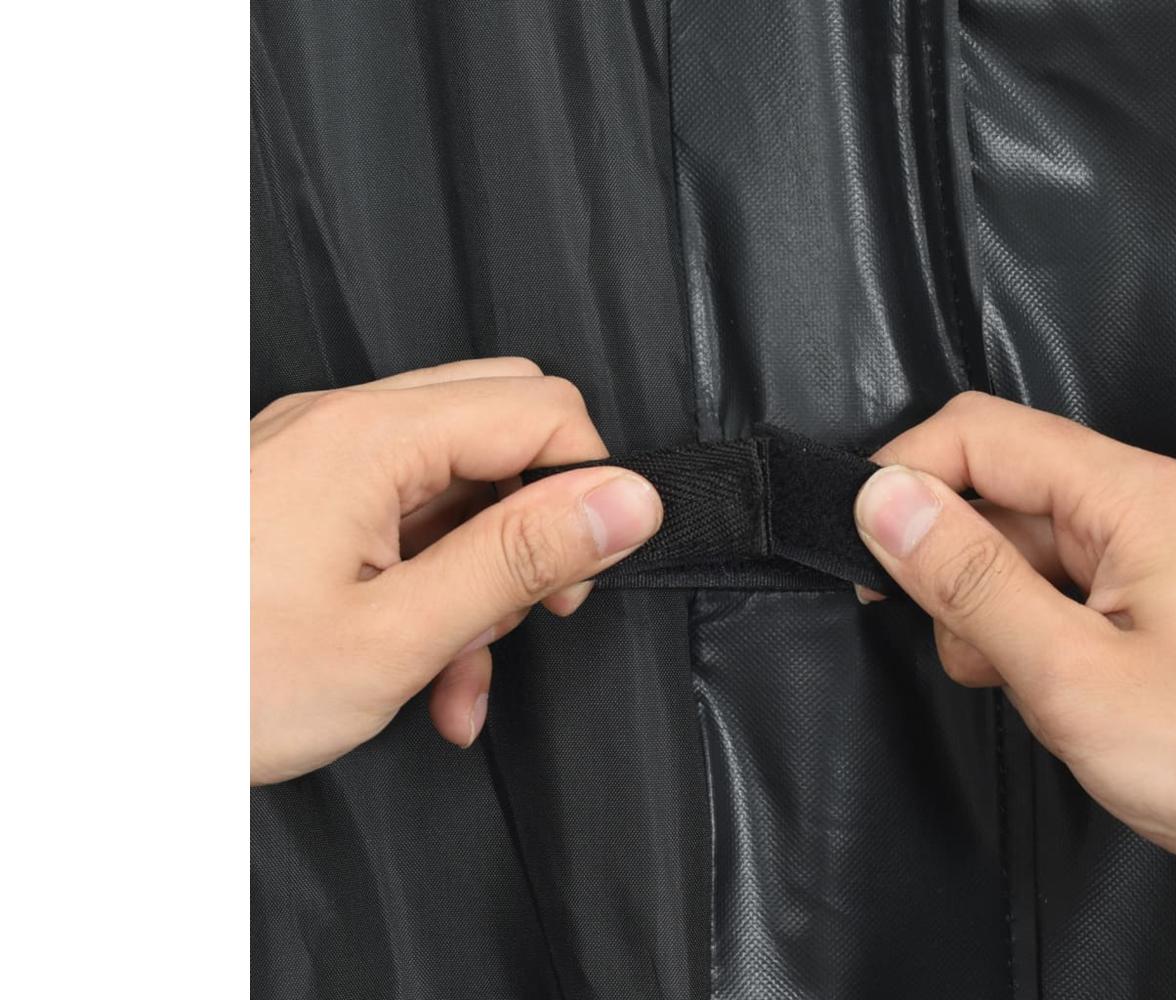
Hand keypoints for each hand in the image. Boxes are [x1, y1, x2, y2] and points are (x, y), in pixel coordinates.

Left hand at [251, 359, 661, 784]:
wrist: (89, 718)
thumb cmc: (215, 682)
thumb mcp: (396, 635)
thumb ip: (522, 556)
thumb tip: (626, 500)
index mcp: (370, 438)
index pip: (544, 407)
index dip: (587, 488)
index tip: (580, 573)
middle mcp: (341, 425)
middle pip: (502, 424)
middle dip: (536, 520)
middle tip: (535, 604)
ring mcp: (313, 457)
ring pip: (455, 477)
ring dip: (482, 571)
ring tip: (460, 672)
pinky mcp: (296, 495)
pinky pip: (400, 511)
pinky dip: (431, 579)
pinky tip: (427, 669)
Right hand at [853, 392, 1175, 870]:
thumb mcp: (1073, 673)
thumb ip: (971, 581)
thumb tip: (887, 503)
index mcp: (1129, 497)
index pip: (980, 431)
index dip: (906, 478)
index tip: (863, 546)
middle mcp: (1143, 506)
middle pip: (999, 485)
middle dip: (947, 557)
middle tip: (947, 635)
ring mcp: (1153, 551)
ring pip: (1024, 541)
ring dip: (988, 605)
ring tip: (1016, 680)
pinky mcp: (1158, 597)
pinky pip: (1063, 583)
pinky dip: (1029, 628)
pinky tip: (1048, 684)